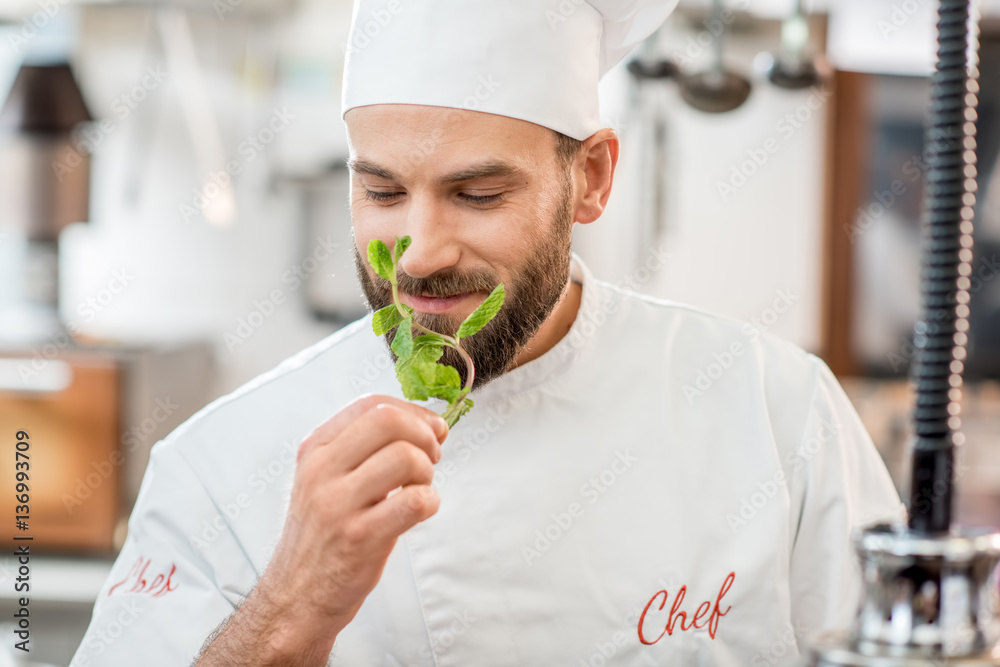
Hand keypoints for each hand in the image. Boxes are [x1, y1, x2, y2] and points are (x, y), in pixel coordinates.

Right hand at [194, 394, 447, 665]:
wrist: (296, 596)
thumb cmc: (322, 536)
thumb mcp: (327, 480)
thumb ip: (367, 449)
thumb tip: (430, 425)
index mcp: (315, 450)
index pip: (371, 404)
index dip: (413, 411)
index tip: (430, 428)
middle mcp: (322, 471)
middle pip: (388, 421)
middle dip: (423, 434)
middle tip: (431, 457)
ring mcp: (337, 504)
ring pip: (404, 457)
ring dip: (427, 471)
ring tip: (420, 487)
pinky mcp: (359, 538)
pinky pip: (413, 502)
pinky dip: (430, 501)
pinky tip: (420, 510)